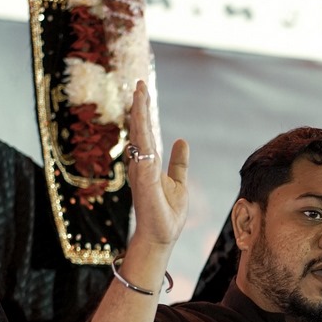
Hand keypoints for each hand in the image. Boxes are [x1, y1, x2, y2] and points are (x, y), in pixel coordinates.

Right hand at [125, 80, 188, 251]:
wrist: (161, 237)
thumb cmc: (167, 213)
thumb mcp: (179, 182)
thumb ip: (179, 162)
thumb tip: (182, 141)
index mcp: (149, 164)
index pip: (146, 133)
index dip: (144, 112)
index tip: (142, 91)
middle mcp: (142, 165)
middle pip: (140, 130)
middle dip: (139, 107)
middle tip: (139, 84)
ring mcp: (142, 173)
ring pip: (139, 138)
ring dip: (139, 116)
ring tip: (139, 94)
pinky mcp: (145, 182)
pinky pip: (144, 155)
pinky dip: (141, 137)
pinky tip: (141, 120)